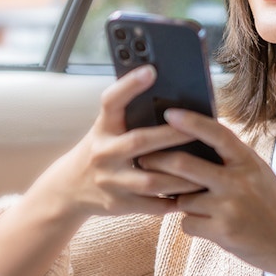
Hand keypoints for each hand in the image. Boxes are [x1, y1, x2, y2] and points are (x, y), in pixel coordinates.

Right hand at [30, 64, 208, 219]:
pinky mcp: (119, 205)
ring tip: (207, 169)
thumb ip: (129, 114)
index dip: (129, 85)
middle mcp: (103, 153)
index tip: (151, 70)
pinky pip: (153, 205)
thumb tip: (166, 89)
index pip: (111, 101)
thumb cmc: (102, 149)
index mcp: (102, 128)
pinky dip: (175, 201)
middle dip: (171, 135)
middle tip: (199, 129)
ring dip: (182, 176)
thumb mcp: (107, 128)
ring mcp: (110, 181)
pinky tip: (196, 195)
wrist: (69, 189)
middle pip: (139, 141)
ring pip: (152, 180)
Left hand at [136, 108, 275, 274]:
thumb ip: (231, 161)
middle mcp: (238, 181)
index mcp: (248, 162)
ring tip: (200, 207)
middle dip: (158, 160)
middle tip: (143, 158)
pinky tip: (210, 226)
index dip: (192, 122)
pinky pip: (188, 223)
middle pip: (184, 165)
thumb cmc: (271, 205)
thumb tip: (193, 144)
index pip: (217, 134)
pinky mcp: (221, 232)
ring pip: (183, 199)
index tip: (170, 114)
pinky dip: (193, 224)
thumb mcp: (258, 174)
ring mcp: (229, 207)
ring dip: (182, 202)